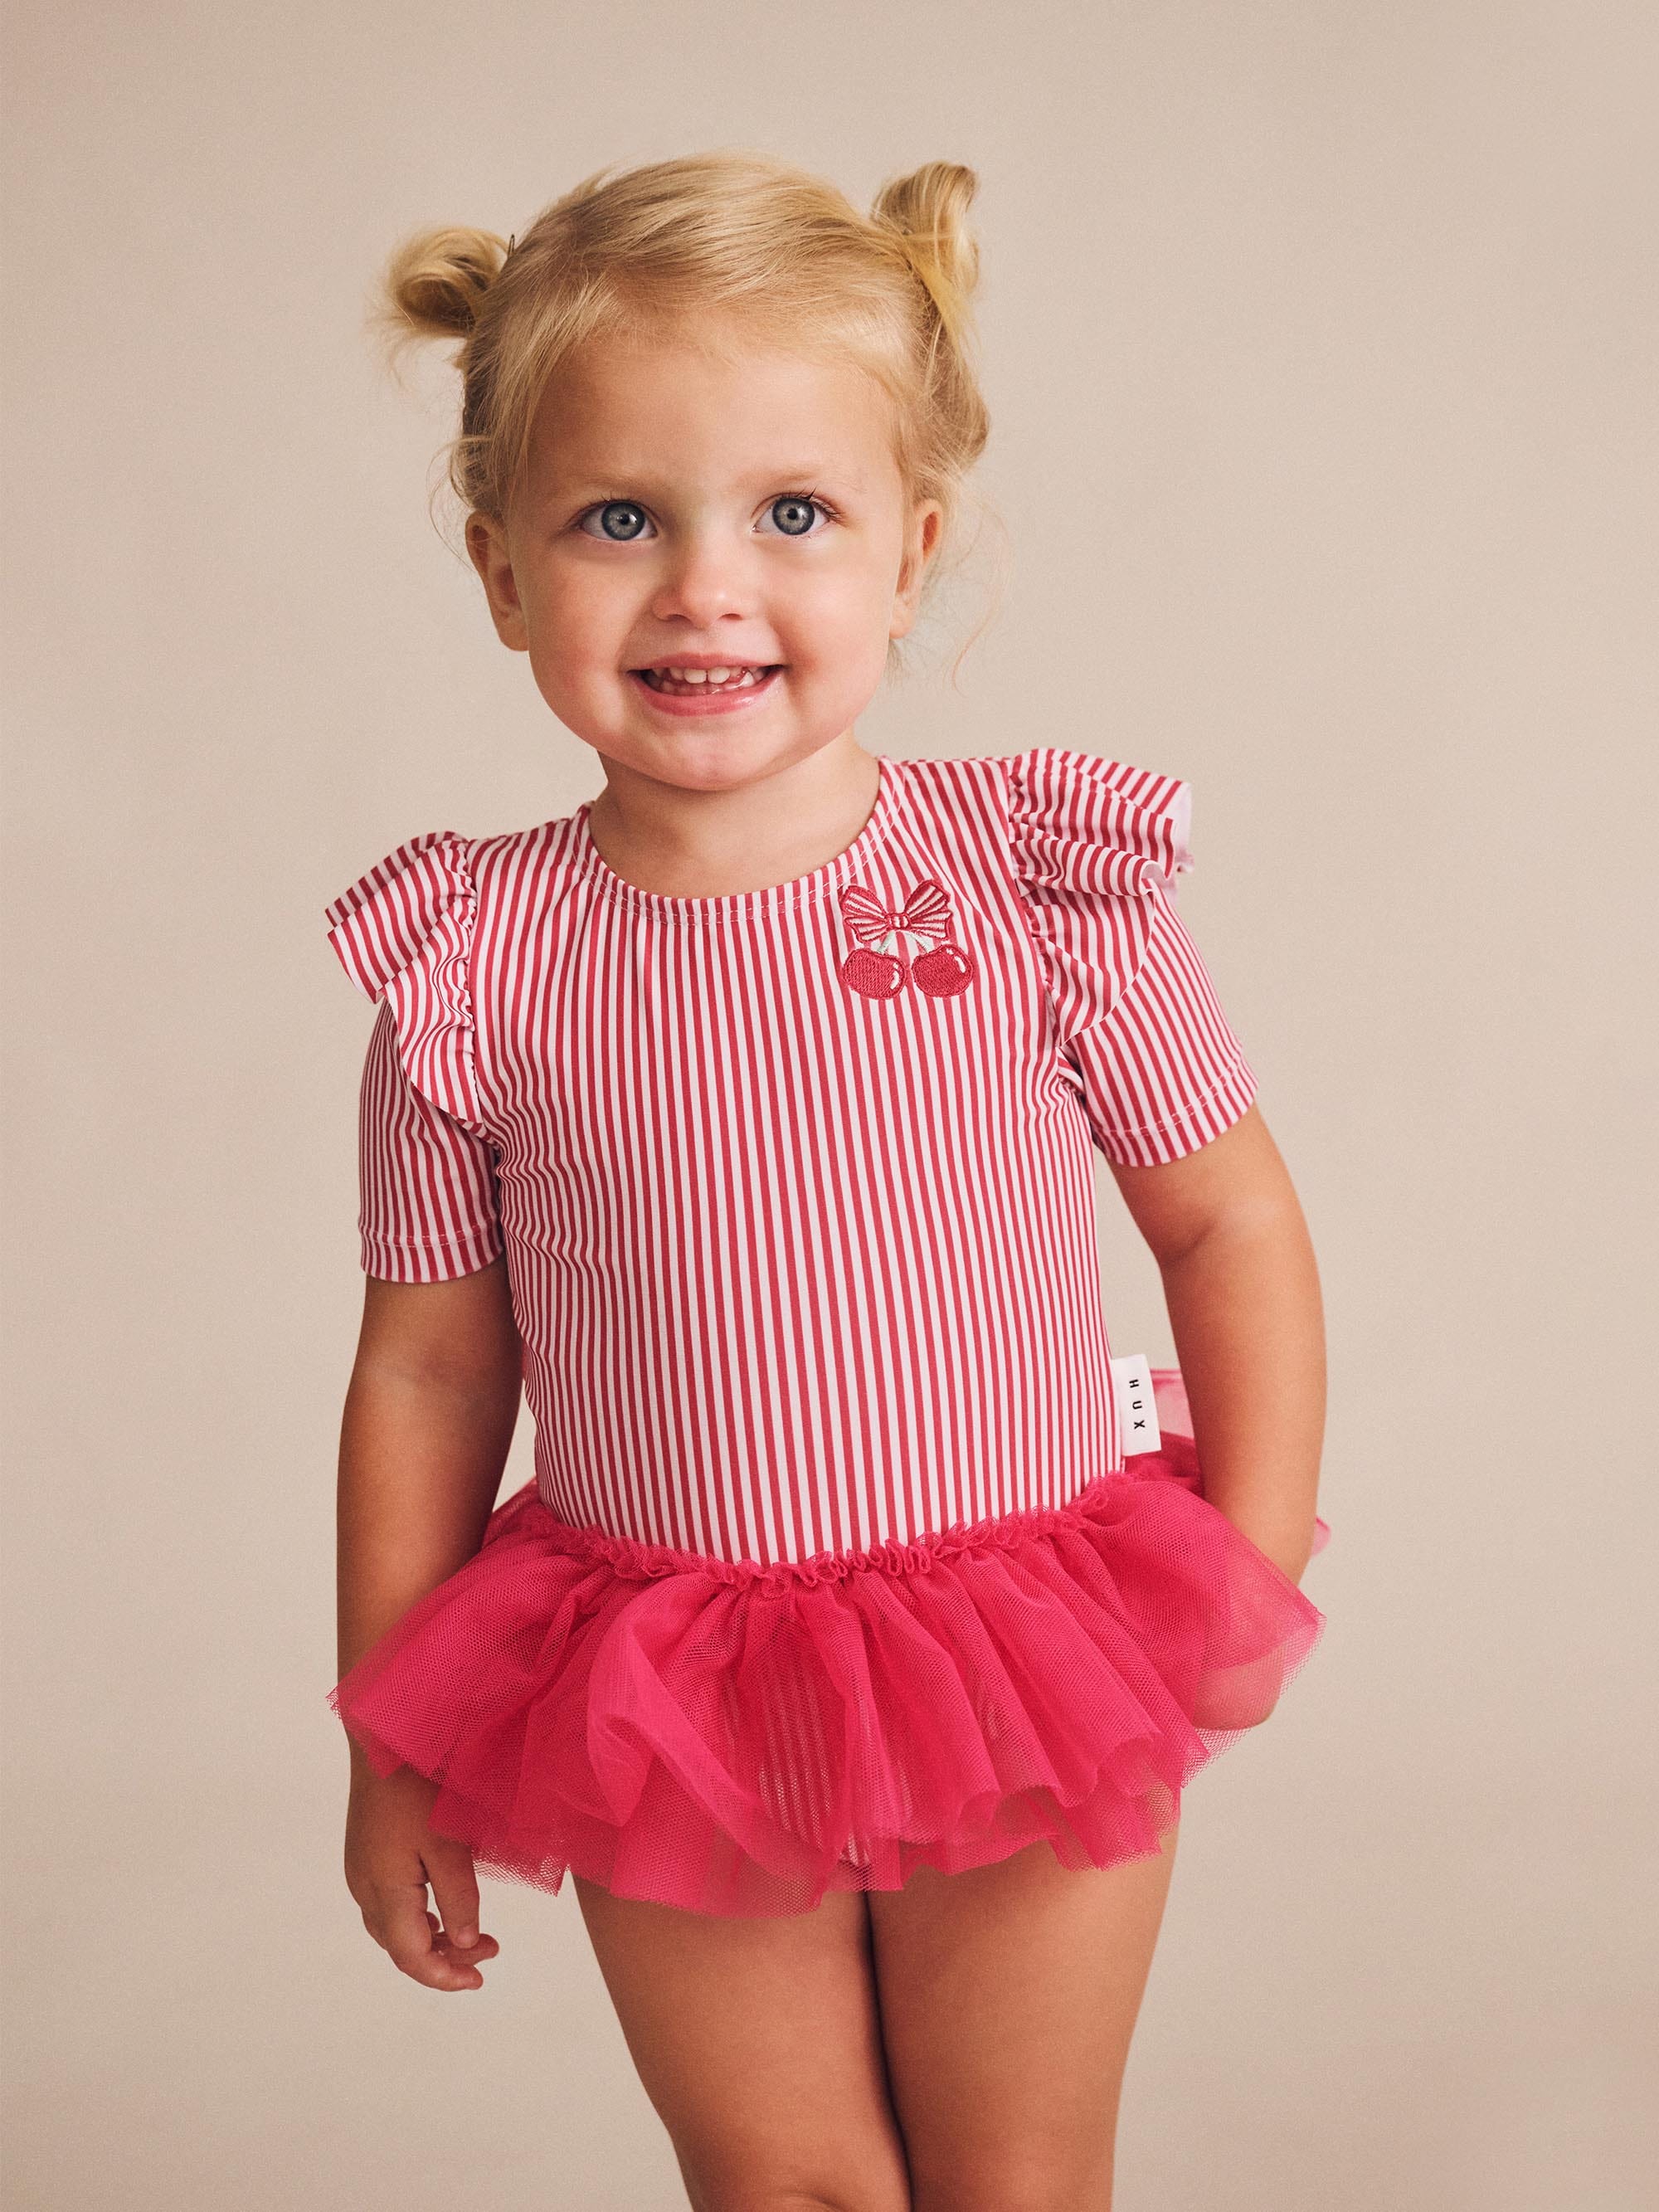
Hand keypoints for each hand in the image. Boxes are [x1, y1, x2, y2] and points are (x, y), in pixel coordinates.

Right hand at [344, 1760, 500, 1990]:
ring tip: (474, 1937)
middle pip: (401, 1946)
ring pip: (393, 1928)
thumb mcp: (449, 1843)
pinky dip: (418, 1919)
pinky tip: (443, 1910)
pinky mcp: (367, 1856)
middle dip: (445, 1959)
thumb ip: (459, 1897)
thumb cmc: (419, 1785)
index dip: (445, 1977)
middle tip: (490, 1951)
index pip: (411, 1956)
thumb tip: (465, 1944)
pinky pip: (390, 1905)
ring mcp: (362, 1872)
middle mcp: (365, 1888)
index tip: (481, 1979)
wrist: (384, 1738)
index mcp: (384, 1891)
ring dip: (432, 1940)